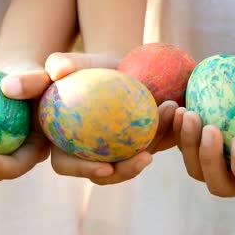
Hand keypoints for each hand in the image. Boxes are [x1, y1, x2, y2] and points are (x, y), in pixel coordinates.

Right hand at [46, 52, 177, 184]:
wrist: (116, 64)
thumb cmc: (86, 66)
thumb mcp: (71, 61)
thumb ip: (59, 63)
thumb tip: (56, 71)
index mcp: (65, 143)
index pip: (67, 165)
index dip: (83, 170)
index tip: (105, 166)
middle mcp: (92, 153)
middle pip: (107, 173)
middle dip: (128, 170)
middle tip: (146, 156)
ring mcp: (119, 152)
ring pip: (136, 159)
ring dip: (155, 143)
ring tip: (170, 112)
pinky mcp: (143, 143)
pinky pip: (158, 142)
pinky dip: (169, 129)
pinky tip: (178, 108)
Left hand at [174, 91, 234, 196]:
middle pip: (218, 183)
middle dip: (210, 158)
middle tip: (210, 127)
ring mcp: (212, 170)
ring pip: (194, 169)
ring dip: (188, 143)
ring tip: (190, 114)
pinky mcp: (194, 155)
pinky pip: (182, 150)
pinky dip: (177, 132)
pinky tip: (179, 110)